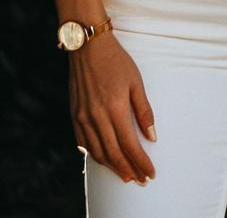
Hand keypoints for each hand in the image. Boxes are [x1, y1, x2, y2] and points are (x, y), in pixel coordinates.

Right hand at [69, 31, 156, 184]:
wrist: (87, 46)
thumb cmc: (115, 60)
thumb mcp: (136, 82)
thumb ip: (143, 111)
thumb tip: (152, 136)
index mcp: (115, 108)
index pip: (130, 145)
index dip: (141, 162)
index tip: (151, 173)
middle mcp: (97, 116)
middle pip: (114, 153)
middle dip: (129, 169)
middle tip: (140, 180)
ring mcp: (83, 117)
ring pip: (98, 152)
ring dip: (112, 166)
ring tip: (125, 175)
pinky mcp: (75, 115)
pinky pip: (84, 143)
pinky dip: (95, 155)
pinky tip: (103, 159)